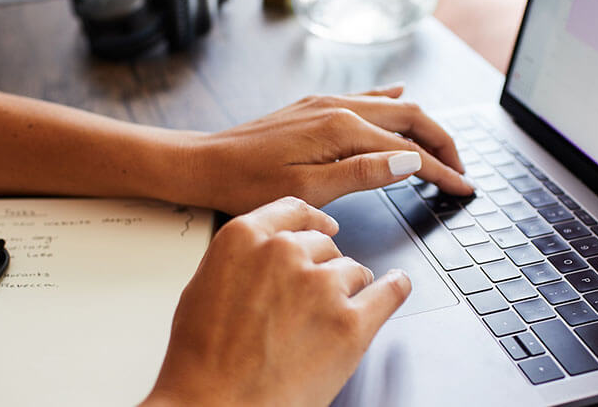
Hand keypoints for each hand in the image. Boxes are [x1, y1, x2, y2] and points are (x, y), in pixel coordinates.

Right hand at [142, 197, 411, 406]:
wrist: (216, 405)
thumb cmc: (202, 359)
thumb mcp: (202, 288)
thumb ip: (240, 261)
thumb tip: (262, 259)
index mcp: (245, 238)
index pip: (294, 211)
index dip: (313, 222)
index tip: (323, 227)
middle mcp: (285, 253)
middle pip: (325, 245)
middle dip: (323, 268)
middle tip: (311, 299)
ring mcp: (322, 285)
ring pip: (353, 271)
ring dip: (347, 290)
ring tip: (327, 320)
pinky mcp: (351, 322)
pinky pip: (388, 292)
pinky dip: (394, 289)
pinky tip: (395, 286)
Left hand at [186, 85, 472, 213]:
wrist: (206, 164)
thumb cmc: (248, 184)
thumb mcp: (309, 190)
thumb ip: (363, 174)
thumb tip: (409, 163)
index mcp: (342, 129)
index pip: (408, 151)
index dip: (441, 171)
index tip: (463, 188)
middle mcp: (338, 108)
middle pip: (410, 120)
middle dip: (442, 144)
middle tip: (461, 172)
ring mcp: (325, 104)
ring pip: (391, 108)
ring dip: (421, 127)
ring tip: (441, 148)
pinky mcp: (313, 108)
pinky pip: (365, 99)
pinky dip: (390, 103)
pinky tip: (400, 96)